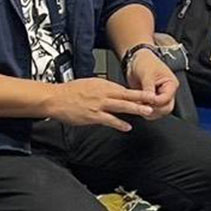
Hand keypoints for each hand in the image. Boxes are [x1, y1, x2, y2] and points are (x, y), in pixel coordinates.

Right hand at [45, 77, 159, 131]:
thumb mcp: (90, 84)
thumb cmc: (70, 92)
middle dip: (142, 97)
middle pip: (126, 95)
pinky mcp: (93, 116)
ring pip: (121, 106)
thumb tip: (115, 93)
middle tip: (155, 99)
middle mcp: (103, 93)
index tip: (148, 95)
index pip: (124, 89)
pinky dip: (119, 124)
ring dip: (136, 109)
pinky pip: (109, 120)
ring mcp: (99, 105)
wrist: (55, 98)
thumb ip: (104, 89)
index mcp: (103, 84)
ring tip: (148, 112)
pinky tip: (127, 127)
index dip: (137, 92)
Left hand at [126, 49, 177, 118]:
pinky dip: (144, 110)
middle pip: (166, 109)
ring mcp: (160, 97)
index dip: (155, 102)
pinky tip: (137, 104)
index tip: (145, 100)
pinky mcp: (152, 101)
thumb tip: (150, 100)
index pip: (166, 99)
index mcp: (171, 84)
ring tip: (138, 103)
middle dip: (154, 109)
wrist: (136, 60)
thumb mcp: (147, 74)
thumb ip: (149, 88)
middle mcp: (168, 93)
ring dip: (148, 111)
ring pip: (159, 112)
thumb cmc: (145, 62)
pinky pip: (151, 110)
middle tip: (141, 105)